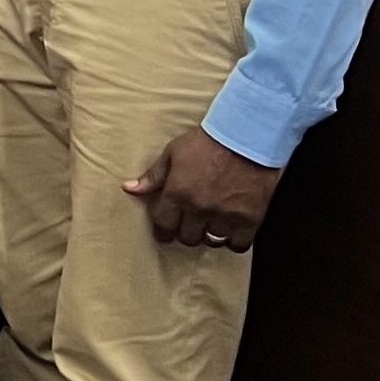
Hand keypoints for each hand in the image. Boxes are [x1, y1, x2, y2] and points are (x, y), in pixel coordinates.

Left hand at [125, 125, 280, 252]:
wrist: (246, 136)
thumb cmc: (208, 142)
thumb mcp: (173, 153)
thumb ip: (153, 176)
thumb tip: (129, 189)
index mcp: (177, 193)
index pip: (163, 226)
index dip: (163, 231)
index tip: (166, 232)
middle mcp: (199, 208)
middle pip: (187, 237)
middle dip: (187, 231)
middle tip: (192, 223)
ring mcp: (225, 215)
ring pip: (211, 241)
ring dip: (210, 234)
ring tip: (212, 224)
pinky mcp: (250, 218)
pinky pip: (239, 244)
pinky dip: (235, 241)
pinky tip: (233, 231)